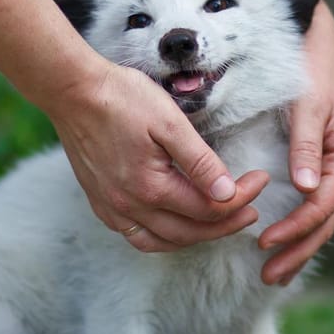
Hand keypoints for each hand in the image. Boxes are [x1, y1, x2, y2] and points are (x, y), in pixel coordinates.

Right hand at [43, 52, 269, 251]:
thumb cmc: (122, 98)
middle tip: (252, 208)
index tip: (261, 179)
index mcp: (151, 187)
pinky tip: (177, 224)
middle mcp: (130, 206)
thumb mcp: (170, 122)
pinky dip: (164, 237)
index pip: (209, 208)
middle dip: (227, 223)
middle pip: (190, 232)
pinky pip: (137, 235)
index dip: (241, 197)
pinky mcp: (100, 203)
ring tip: (221, 222)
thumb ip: (201, 161)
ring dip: (196, 236)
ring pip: (163, 241)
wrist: (72, 91)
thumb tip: (228, 193)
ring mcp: (112, 208)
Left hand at [259, 4, 333, 283]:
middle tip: (268, 275)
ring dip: (297, 248)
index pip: (323, 205)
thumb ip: (307, 144)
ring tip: (272, 274)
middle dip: (298, 250)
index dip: (296, 227)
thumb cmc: (311, 70)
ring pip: (318, 220)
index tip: (265, 242)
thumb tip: (306, 188)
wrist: (311, 41)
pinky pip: (307, 206)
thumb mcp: (309, 105)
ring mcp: (325, 170)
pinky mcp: (310, 166)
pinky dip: (294, 229)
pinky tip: (276, 246)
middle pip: (324, 222)